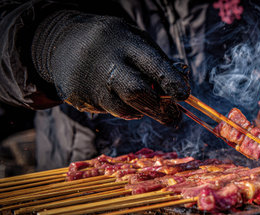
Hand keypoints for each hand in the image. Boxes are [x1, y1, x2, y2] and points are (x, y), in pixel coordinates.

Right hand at [31, 10, 189, 126]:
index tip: (183, 94)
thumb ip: (158, 63)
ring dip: (139, 110)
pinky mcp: (78, 98)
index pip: (152, 64)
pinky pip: (107, 111)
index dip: (171, 82)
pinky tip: (114, 94)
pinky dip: (119, 108)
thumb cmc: (114, 44)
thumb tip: (180, 89)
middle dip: (158, 108)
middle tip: (172, 116)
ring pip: (123, 109)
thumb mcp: (136, 42)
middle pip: (136, 92)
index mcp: (125, 42)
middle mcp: (105, 62)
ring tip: (143, 102)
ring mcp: (89, 82)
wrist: (64, 43)